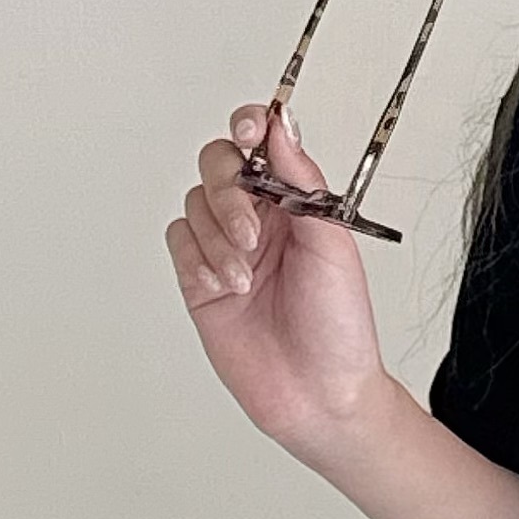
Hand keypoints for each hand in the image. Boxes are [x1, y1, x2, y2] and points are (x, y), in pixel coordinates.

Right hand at [167, 103, 390, 450]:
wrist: (319, 392)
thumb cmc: (339, 326)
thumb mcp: (332, 243)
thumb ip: (302, 180)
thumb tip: (282, 126)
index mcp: (297, 202)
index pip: (263, 144)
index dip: (250, 126)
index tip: (249, 130)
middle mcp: (260, 218)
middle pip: (218, 164)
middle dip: (228, 192)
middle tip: (252, 232)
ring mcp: (226, 247)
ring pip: (196, 203)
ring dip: (218, 236)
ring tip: (247, 276)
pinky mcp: (199, 278)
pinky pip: (179, 241)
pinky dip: (196, 258)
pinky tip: (224, 286)